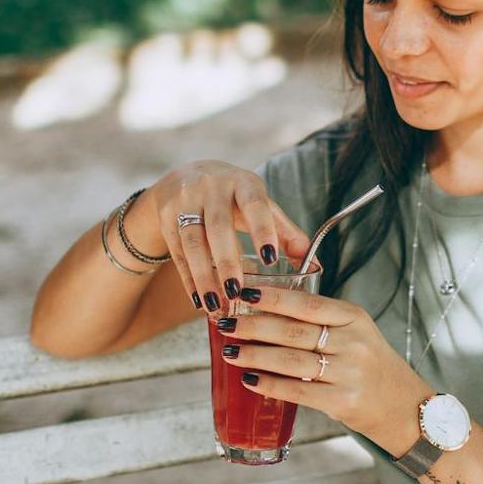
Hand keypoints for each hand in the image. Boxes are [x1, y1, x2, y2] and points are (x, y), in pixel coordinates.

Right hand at [136, 161, 313, 312]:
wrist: (183, 177)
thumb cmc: (234, 197)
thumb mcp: (259, 205)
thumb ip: (285, 233)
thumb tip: (316, 264)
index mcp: (243, 183)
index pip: (254, 205)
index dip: (262, 230)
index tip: (271, 259)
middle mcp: (211, 188)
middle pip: (218, 227)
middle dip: (227, 261)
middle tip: (238, 292)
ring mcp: (184, 202)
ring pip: (192, 243)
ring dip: (204, 277)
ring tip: (216, 306)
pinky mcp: (166, 219)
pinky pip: (178, 254)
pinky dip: (189, 280)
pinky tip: (200, 302)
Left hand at [216, 285, 427, 454]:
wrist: (405, 407)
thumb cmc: (372, 367)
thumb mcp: (356, 334)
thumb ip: (321, 322)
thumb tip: (264, 313)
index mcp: (355, 318)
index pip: (307, 303)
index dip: (273, 298)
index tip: (243, 293)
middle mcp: (354, 342)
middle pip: (294, 331)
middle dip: (254, 326)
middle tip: (226, 324)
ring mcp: (350, 372)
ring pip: (291, 360)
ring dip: (255, 355)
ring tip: (230, 352)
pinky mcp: (344, 401)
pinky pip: (298, 391)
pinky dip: (270, 385)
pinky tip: (250, 380)